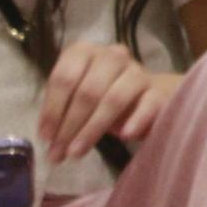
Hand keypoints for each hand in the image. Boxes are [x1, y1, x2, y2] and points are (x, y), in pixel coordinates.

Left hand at [38, 42, 181, 162]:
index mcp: (85, 52)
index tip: (46, 138)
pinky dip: (135, 120)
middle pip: (88, 91)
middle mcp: (112, 56)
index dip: (53, 110)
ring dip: (93, 128)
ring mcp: (138, 72)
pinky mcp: (160, 91)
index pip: (64, 77)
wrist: (148, 96)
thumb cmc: (103, 96)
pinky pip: (147, 105)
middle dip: (70, 125)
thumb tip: (51, 140)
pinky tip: (124, 136)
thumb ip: (64, 111)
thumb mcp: (78, 96)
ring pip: (114, 99)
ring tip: (78, 153)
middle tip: (59, 153)